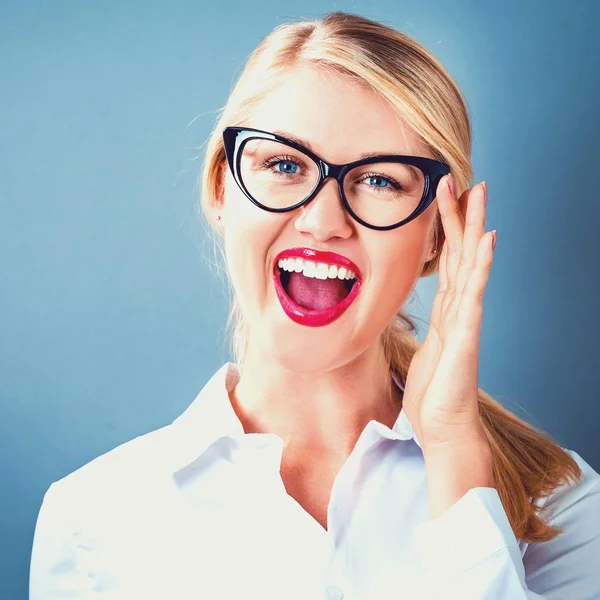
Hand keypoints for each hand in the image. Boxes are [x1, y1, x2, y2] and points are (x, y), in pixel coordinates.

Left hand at [402, 175, 495, 452]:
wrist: (443, 428)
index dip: (447, 230)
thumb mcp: (426, 350)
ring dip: (473, 227)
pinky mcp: (466, 337)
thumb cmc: (435, 393)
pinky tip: (487, 241)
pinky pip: (473, 295)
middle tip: (463, 179)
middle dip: (462, 216)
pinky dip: (480, 266)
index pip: (448, 261)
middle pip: (462, 253)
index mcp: (446, 312)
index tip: (444, 198)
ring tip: (478, 193)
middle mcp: (459, 309)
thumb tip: (426, 311)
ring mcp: (465, 320)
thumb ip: (431, 326)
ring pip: (470, 264)